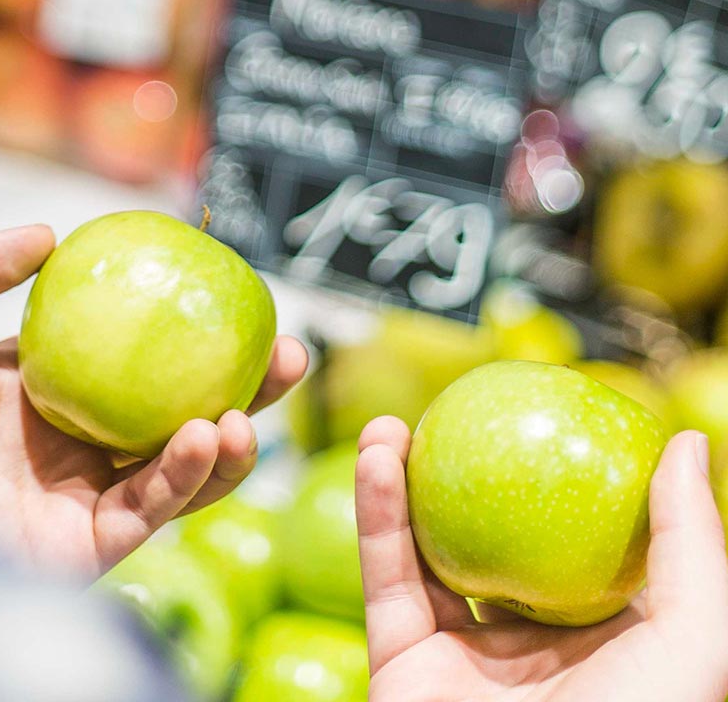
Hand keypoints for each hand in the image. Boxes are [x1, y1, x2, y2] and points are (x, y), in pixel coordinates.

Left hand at [0, 225, 306, 576]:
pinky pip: (149, 510)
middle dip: (238, 388)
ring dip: (229, 440)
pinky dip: (186, 476)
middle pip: (173, 412)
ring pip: (177, 470)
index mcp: (36, 392)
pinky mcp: (81, 548)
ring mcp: (77, 497)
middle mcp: (66, 445)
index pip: (128, 357)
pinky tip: (207, 436)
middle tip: (287, 352)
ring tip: (252, 405)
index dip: (183, 331)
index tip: (231, 294)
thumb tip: (48, 233)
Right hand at [356, 416, 727, 700]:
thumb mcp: (694, 641)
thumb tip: (687, 444)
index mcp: (606, 637)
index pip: (582, 540)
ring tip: (392, 425)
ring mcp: (463, 651)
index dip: (563, 477)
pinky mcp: (401, 658)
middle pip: (494, 536)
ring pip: (427, 549)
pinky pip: (387, 574)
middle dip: (467, 474)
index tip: (547, 413)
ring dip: (404, 482)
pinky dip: (375, 513)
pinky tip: (378, 458)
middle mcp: (532, 641)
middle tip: (454, 416)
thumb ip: (693, 546)